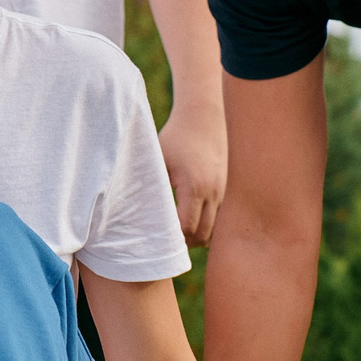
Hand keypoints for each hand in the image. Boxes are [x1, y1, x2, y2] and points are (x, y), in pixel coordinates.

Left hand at [157, 101, 227, 246]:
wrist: (204, 117)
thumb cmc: (176, 137)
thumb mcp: (158, 158)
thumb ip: (149, 184)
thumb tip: (132, 209)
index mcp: (194, 187)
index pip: (187, 227)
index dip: (174, 238)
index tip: (159, 237)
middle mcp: (213, 191)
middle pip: (203, 233)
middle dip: (186, 242)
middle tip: (168, 243)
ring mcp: (224, 190)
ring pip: (215, 228)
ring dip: (199, 234)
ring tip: (180, 234)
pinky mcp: (228, 188)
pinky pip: (221, 217)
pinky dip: (209, 224)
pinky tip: (194, 220)